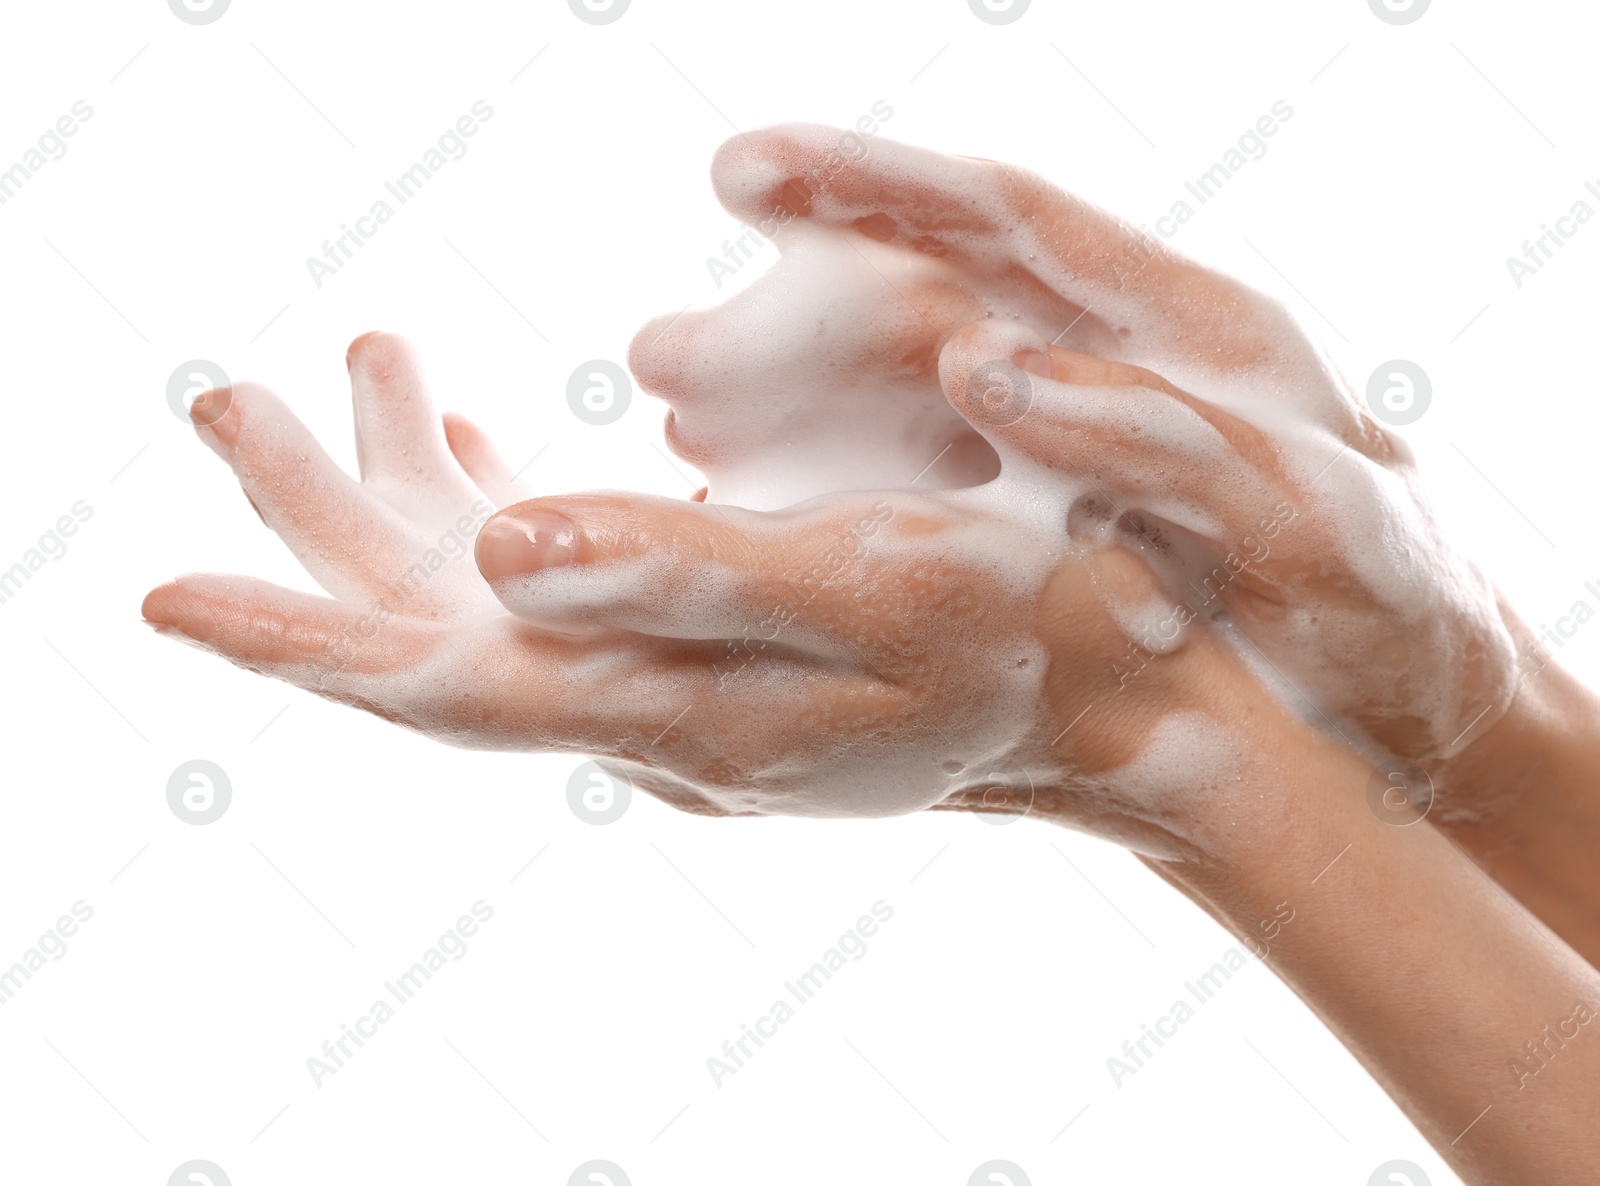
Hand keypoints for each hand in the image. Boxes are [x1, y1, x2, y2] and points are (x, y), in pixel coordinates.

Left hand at [144, 329, 1302, 851]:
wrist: (1127, 705)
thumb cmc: (1028, 639)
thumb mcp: (873, 587)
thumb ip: (685, 573)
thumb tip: (501, 545)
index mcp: (666, 708)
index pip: (434, 684)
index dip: (296, 638)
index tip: (162, 592)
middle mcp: (648, 713)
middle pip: (437, 629)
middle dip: (321, 518)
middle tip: (221, 397)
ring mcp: (680, 687)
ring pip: (500, 599)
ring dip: (413, 490)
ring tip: (359, 367)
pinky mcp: (719, 651)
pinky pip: (573, 587)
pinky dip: (514, 505)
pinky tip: (492, 451)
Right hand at [633, 125, 1518, 762]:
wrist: (1397, 714)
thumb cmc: (1378, 609)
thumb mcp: (1307, 517)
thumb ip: (1157, 436)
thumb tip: (982, 367)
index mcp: (1184, 328)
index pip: (1008, 220)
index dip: (873, 183)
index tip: (744, 172)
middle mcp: (1099, 366)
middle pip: (918, 304)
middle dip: (786, 319)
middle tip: (661, 358)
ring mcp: (1051, 448)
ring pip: (890, 397)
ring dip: (781, 401)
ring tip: (675, 423)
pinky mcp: (1023, 526)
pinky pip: (905, 487)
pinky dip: (826, 489)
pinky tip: (751, 507)